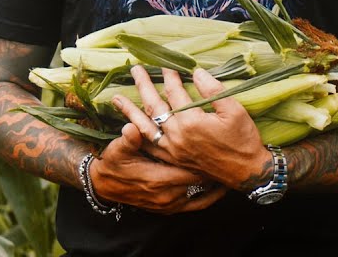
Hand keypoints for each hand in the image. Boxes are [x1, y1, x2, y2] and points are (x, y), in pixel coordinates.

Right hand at [90, 127, 227, 212]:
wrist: (104, 186)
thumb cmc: (114, 164)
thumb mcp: (117, 150)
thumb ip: (128, 140)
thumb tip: (132, 128)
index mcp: (158, 180)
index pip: (191, 170)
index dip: (207, 160)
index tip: (221, 148)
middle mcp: (167, 195)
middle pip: (200, 182)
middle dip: (214, 169)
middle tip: (232, 156)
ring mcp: (169, 205)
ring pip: (200, 194)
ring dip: (213, 182)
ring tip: (232, 169)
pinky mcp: (169, 209)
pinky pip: (195, 205)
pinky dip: (209, 197)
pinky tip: (221, 189)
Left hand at [113, 66, 275, 192]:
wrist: (245, 171)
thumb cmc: (243, 139)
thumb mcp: (235, 110)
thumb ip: (213, 90)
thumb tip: (197, 72)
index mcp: (192, 121)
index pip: (175, 92)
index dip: (170, 76)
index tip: (165, 64)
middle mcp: (177, 135)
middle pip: (155, 106)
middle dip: (144, 86)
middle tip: (135, 69)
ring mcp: (172, 149)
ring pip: (145, 126)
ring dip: (130, 111)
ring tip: (116, 98)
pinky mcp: (173, 158)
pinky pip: (149, 145)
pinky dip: (138, 135)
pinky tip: (130, 127)